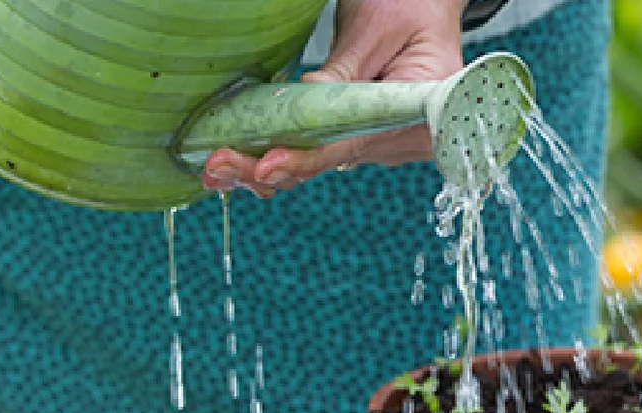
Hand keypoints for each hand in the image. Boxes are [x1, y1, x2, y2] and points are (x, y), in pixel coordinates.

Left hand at [202, 0, 465, 197]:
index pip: (357, 142)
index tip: (268, 165)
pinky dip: (283, 153)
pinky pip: (321, 149)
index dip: (310, 156)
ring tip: (218, 167)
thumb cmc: (411, 6)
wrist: (423, 6)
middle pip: (334, 159)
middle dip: (275, 166)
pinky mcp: (361, 135)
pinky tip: (242, 161)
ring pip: (321, 160)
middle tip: (219, 166)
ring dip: (268, 165)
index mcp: (422, 115)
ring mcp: (381, 141)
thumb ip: (343, 70)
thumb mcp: (375, 28)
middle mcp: (403, 140)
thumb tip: (300, 103)